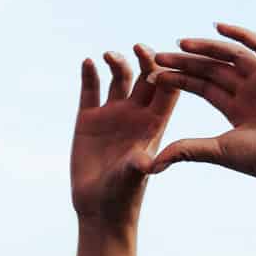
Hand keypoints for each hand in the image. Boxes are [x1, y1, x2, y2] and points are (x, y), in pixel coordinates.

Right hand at [70, 46, 178, 228]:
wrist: (99, 209)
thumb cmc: (123, 196)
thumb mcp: (132, 178)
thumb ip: (138, 166)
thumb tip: (148, 161)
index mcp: (154, 124)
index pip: (166, 90)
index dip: (166, 72)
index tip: (159, 60)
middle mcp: (136, 114)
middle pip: (146, 77)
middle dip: (145, 59)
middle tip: (138, 47)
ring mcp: (113, 115)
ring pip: (119, 78)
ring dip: (117, 62)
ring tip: (108, 56)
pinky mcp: (89, 119)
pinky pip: (90, 90)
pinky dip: (89, 74)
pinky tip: (88, 63)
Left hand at [147, 24, 255, 197]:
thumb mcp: (219, 151)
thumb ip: (187, 150)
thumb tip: (153, 164)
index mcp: (236, 108)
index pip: (201, 86)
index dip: (178, 79)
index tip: (154, 74)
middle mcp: (250, 91)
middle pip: (212, 69)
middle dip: (185, 62)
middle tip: (158, 55)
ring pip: (231, 55)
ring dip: (206, 46)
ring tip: (181, 43)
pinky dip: (241, 34)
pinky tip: (218, 26)